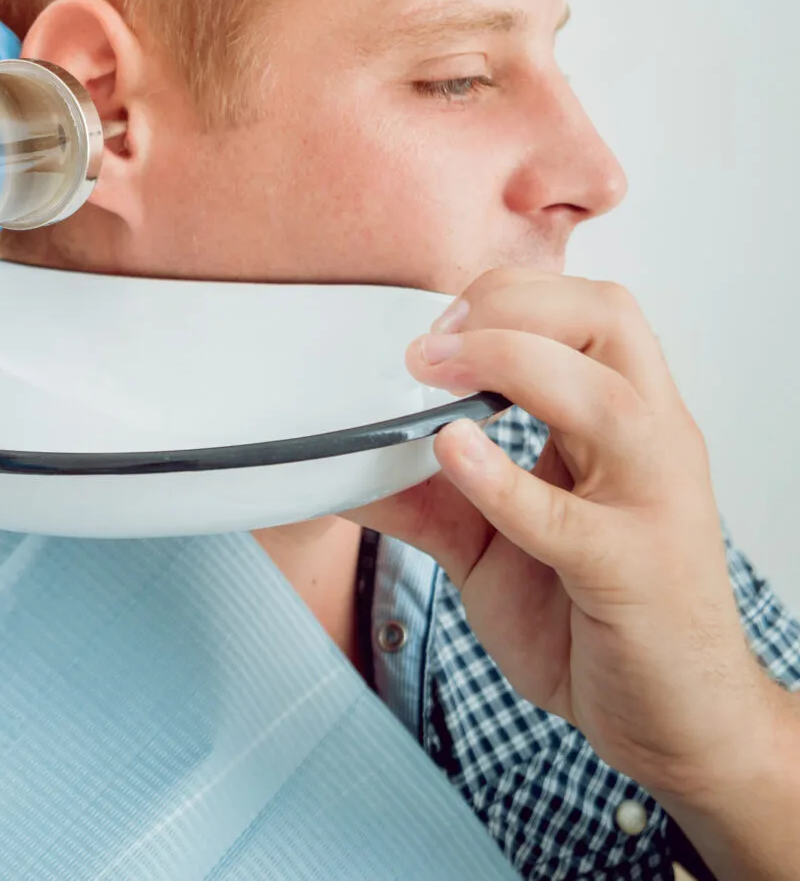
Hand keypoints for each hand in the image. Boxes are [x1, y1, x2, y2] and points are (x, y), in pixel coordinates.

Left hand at [347, 269, 799, 878]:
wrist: (680, 723)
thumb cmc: (599, 618)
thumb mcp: (495, 544)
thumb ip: (427, 497)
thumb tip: (336, 465)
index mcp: (628, 423)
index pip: (592, 310)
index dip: (511, 294)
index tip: (437, 319)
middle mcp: (652, 446)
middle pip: (610, 321)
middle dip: (513, 306)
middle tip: (431, 339)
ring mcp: (651, 506)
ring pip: (605, 400)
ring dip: (510, 366)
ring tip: (433, 369)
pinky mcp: (631, 574)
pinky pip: (567, 517)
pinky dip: (503, 477)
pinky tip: (452, 451)